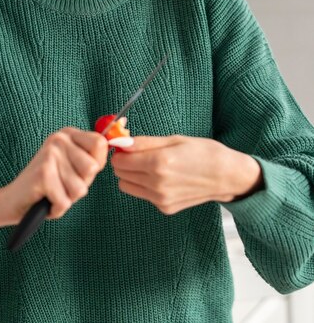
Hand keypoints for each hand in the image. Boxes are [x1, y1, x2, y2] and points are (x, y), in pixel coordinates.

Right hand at [0, 127, 108, 223]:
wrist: (13, 200)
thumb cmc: (48, 185)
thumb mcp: (73, 166)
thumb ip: (93, 157)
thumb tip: (123, 141)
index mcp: (67, 134)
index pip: (100, 144)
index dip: (95, 164)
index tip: (78, 171)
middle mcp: (58, 139)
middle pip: (92, 169)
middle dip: (80, 185)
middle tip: (61, 183)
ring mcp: (49, 154)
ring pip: (80, 189)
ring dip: (67, 198)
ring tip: (53, 191)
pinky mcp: (42, 174)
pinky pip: (65, 202)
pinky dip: (56, 208)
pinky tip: (45, 200)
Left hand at [110, 135, 263, 214]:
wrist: (227, 176)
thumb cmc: (203, 152)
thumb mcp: (173, 139)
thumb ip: (143, 142)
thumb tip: (120, 142)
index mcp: (159, 163)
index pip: (119, 161)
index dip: (120, 152)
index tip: (126, 146)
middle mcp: (158, 184)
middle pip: (120, 174)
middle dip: (124, 163)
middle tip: (137, 154)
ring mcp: (161, 199)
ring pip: (126, 186)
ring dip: (131, 175)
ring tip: (148, 166)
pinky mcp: (165, 208)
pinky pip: (142, 195)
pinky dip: (144, 186)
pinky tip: (161, 178)